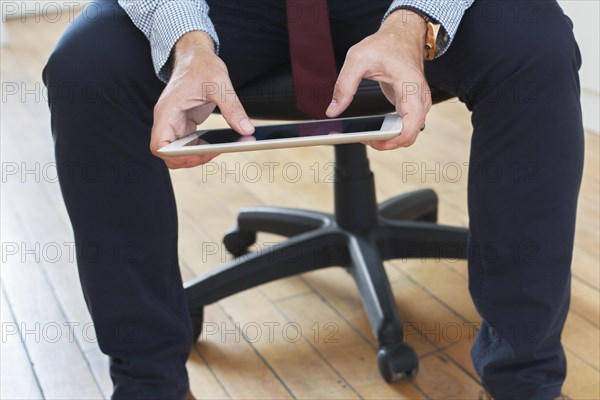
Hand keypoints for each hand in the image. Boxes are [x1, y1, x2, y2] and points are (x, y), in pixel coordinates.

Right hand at [150, 31, 254, 168]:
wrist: (196, 57)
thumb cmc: (202, 65)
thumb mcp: (220, 84)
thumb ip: (233, 108)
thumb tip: (247, 130)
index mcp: (168, 111)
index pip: (159, 145)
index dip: (176, 156)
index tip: (198, 154)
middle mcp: (167, 120)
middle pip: (168, 154)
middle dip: (189, 159)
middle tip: (213, 153)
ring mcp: (174, 124)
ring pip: (178, 152)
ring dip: (195, 156)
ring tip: (218, 149)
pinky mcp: (184, 125)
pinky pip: (188, 145)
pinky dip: (200, 150)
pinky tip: (216, 145)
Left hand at [326, 10, 431, 149]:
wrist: (402, 34)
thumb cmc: (384, 44)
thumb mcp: (357, 60)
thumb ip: (344, 86)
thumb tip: (333, 110)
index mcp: (410, 85)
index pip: (413, 123)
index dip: (397, 139)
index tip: (377, 142)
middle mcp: (419, 96)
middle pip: (412, 133)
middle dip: (390, 142)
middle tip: (368, 140)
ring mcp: (418, 101)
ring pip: (410, 132)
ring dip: (391, 138)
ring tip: (369, 135)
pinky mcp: (411, 104)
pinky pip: (406, 125)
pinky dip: (393, 131)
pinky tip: (376, 129)